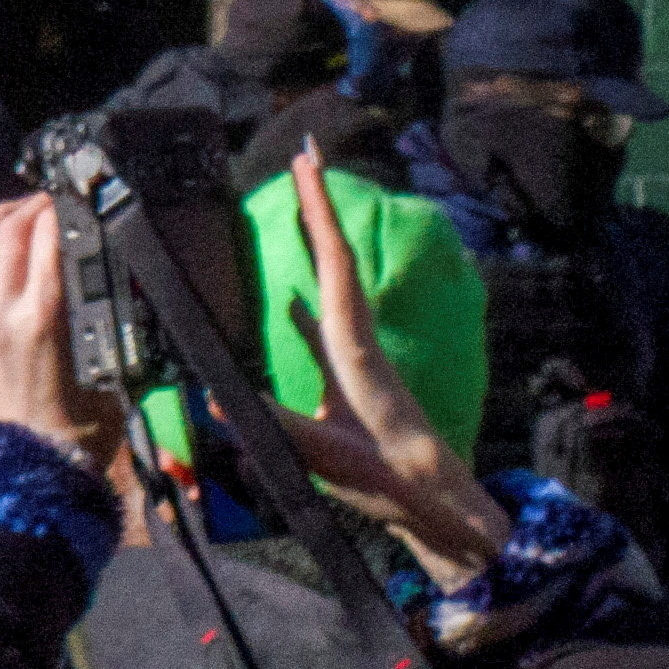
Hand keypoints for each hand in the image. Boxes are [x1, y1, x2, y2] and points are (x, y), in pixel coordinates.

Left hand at [0, 196, 111, 456]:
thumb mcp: (109, 377)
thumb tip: (122, 311)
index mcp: (46, 318)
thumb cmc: (74, 434)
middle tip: (43, 201)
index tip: (67, 200)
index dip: (57, 213)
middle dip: (27, 209)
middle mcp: (3, 314)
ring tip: (6, 211)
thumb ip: (109, 337)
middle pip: (9, 238)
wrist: (30, 473)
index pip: (48, 243)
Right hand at [266, 143, 509, 583]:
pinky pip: (326, 330)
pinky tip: (286, 300)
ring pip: (334, 288)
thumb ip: (283, 430)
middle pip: (338, 263)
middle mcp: (363, 348)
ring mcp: (361, 363)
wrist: (446, 512)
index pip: (336, 272)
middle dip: (321, 209)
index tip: (306, 167)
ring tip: (299, 208)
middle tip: (304, 156)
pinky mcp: (357, 386)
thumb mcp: (338, 464)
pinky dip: (305, 305)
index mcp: (359, 357)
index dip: (320, 219)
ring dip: (316, 246)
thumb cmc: (401, 489)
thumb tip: (222, 402)